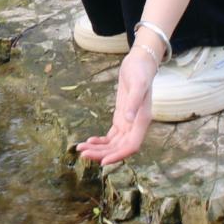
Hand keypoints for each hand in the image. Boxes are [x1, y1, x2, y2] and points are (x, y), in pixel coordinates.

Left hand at [75, 47, 154, 164]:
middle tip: (83, 154)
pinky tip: (90, 140)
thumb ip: (134, 102)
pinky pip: (112, 136)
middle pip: (119, 148)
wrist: (140, 61)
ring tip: (81, 149)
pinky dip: (101, 141)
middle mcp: (136, 125)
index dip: (118, 156)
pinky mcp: (121, 117)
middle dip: (102, 153)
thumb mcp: (138, 83)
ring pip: (114, 143)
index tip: (103, 162)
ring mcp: (128, 122)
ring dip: (99, 149)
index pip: (131, 146)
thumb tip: (128, 121)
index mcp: (142, 120)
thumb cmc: (141, 70)